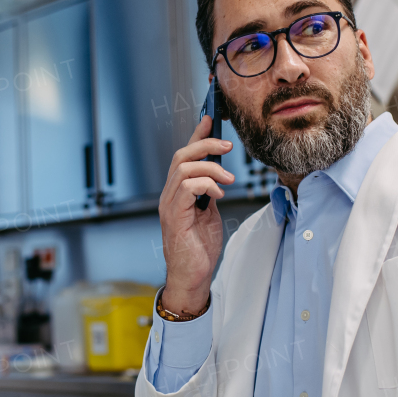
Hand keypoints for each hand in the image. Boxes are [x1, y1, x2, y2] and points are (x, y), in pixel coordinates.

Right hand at [158, 116, 233, 313]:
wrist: (194, 277)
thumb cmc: (199, 249)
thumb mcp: (209, 213)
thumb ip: (209, 193)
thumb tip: (218, 175)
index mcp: (178, 193)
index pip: (184, 156)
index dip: (196, 135)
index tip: (210, 119)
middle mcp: (169, 195)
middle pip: (181, 156)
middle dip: (205, 144)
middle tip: (227, 147)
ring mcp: (169, 205)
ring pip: (183, 168)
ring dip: (211, 168)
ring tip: (228, 179)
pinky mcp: (174, 217)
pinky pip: (186, 188)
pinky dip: (206, 184)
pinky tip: (218, 194)